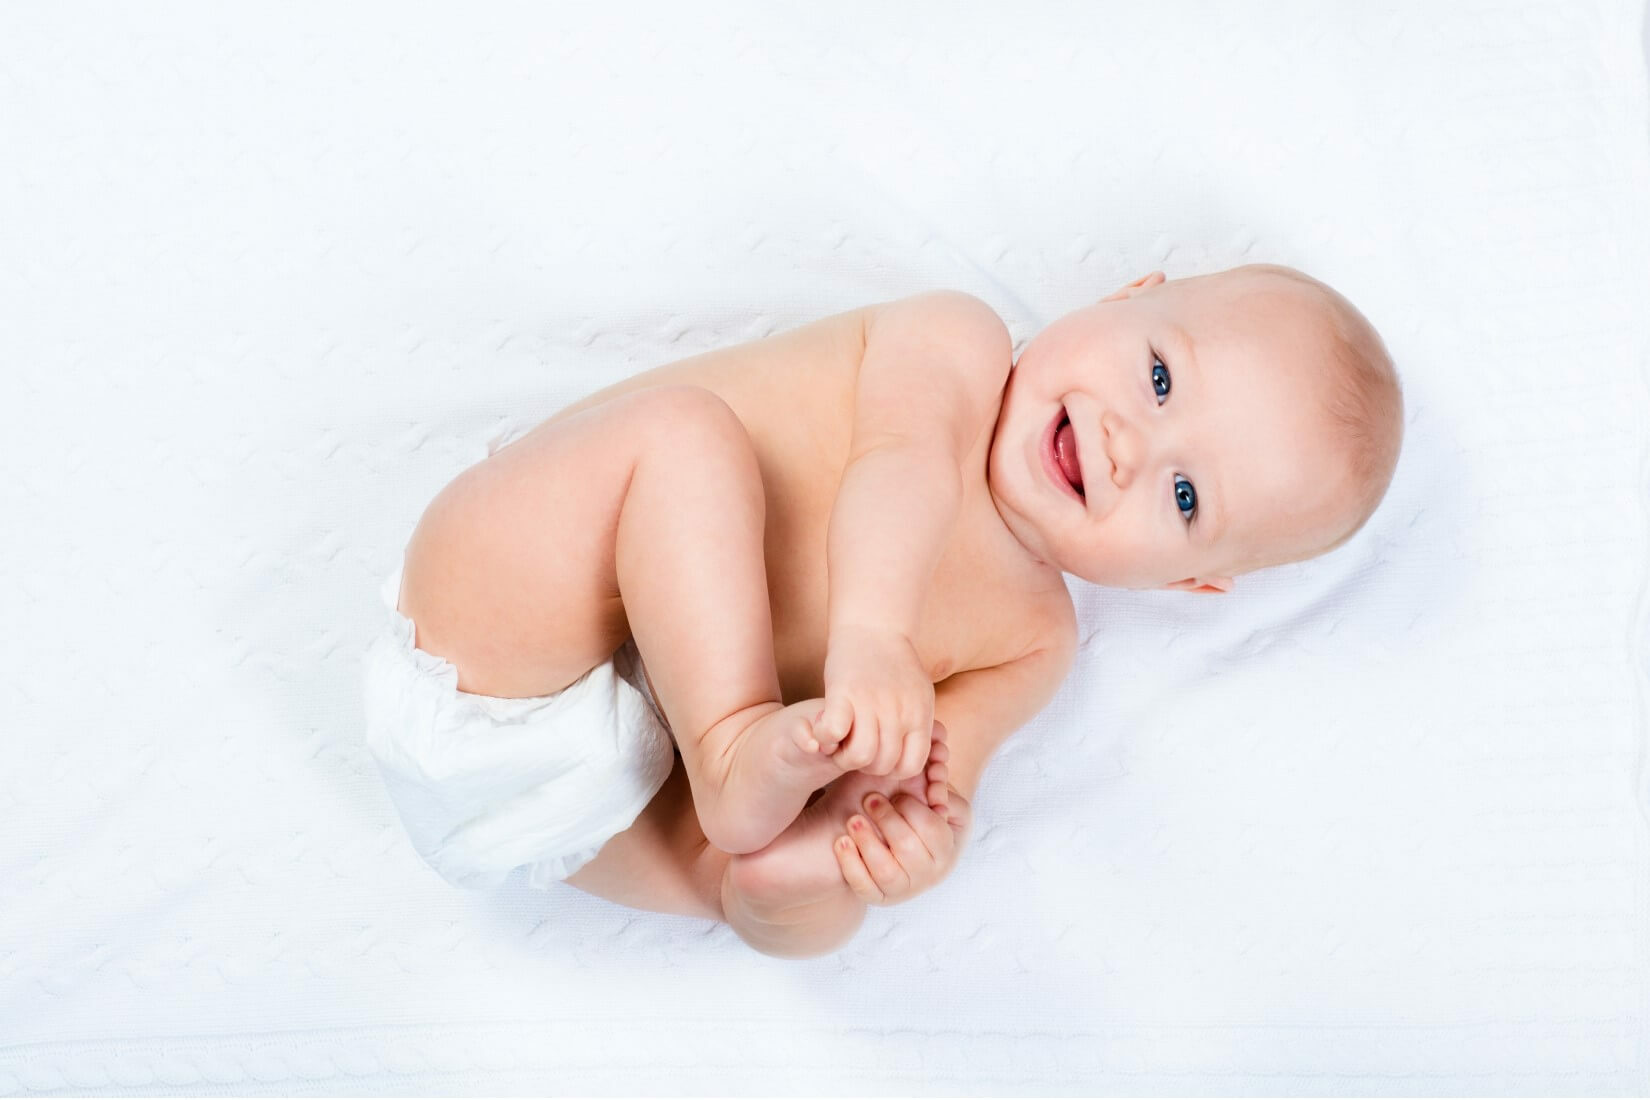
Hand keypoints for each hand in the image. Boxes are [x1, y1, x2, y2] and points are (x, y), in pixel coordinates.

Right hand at [813, 623, 934, 777]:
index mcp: (919, 715)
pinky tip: (825, 729)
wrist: (874, 625)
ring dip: (843, 757)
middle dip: (865, 766)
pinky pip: (833, 732)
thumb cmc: (894, 661)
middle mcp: (899, 712)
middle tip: (853, 750)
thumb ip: (917, 723)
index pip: (910, 766)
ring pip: (859, 756)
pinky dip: (825, 738)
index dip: (891, 769)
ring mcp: (872, 703)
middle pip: (883, 765)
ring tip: (838, 745)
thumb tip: (915, 754)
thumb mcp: (919, 693)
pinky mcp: (844, 693)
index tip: (878, 757)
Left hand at [833, 777, 971, 906]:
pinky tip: (842, 841)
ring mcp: (903, 889)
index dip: (911, 808)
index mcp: (946, 848)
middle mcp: (929, 874)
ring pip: (886, 872)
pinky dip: (851, 865)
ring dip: (868, 843)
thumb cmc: (918, 813)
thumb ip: (940, 787)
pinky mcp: (878, 897)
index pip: (932, 829)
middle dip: (886, 820)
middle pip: (908, 849)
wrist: (895, 842)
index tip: (896, 794)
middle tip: (869, 799)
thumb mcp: (939, 798)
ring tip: (853, 820)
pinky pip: (864, 888)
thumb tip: (936, 784)